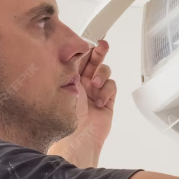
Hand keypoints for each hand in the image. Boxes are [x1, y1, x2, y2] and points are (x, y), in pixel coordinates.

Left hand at [49, 39, 116, 166]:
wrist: (78, 137)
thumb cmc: (66, 114)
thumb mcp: (67, 83)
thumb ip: (73, 66)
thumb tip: (77, 49)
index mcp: (68, 78)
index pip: (78, 58)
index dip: (84, 49)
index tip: (87, 41)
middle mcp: (81, 83)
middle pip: (93, 61)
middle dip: (98, 52)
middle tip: (102, 45)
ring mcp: (95, 91)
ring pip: (104, 72)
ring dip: (101, 75)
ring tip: (95, 84)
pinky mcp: (106, 100)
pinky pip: (111, 86)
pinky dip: (107, 90)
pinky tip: (100, 99)